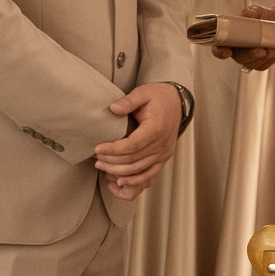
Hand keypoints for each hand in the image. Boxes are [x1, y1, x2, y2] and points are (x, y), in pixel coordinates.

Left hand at [94, 82, 180, 197]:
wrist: (177, 103)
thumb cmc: (158, 98)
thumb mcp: (143, 93)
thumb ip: (128, 101)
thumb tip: (113, 108)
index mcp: (156, 128)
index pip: (132, 144)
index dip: (114, 149)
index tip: (98, 148)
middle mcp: (161, 144)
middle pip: (133, 160)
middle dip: (112, 162)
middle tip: (96, 159)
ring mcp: (163, 154)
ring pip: (139, 170)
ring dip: (119, 172)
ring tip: (102, 167)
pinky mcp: (163, 158)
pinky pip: (149, 174)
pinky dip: (134, 181)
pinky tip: (120, 182)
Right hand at [216, 5, 274, 70]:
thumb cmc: (263, 17)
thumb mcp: (258, 11)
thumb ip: (252, 11)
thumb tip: (247, 14)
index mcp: (230, 37)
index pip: (218, 47)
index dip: (219, 51)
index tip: (227, 51)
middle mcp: (237, 49)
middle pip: (238, 57)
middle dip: (249, 55)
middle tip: (261, 50)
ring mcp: (248, 57)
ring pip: (251, 63)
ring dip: (262, 58)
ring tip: (272, 50)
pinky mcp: (259, 63)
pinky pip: (262, 65)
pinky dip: (269, 60)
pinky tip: (274, 52)